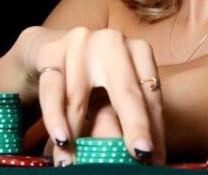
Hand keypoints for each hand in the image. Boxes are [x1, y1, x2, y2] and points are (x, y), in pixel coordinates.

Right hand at [18, 26, 165, 165]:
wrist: (50, 50)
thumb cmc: (92, 76)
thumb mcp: (115, 90)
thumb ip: (129, 115)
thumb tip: (147, 156)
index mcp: (139, 51)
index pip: (150, 95)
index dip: (155, 128)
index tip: (157, 158)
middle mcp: (114, 44)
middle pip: (126, 91)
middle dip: (136, 125)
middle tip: (142, 154)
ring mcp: (81, 45)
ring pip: (80, 97)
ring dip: (80, 136)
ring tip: (81, 164)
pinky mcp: (51, 53)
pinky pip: (52, 92)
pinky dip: (56, 119)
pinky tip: (62, 140)